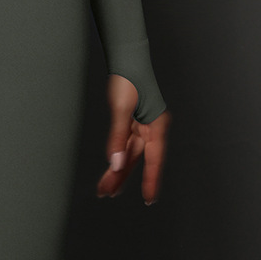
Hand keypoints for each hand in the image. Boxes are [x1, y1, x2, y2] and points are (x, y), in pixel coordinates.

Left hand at [96, 74, 169, 203]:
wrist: (127, 60)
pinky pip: (124, 147)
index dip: (151, 181)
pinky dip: (115, 159)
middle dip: (122, 178)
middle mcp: (152, 130)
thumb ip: (117, 137)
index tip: (149, 199)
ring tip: (103, 191)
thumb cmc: (128, 80)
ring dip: (116, 172)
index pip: (154, 160)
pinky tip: (109, 173)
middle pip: (137, 160)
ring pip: (129, 156)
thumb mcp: (121, 108)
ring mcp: (142, 128)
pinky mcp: (133, 125)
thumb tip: (115, 164)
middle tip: (107, 196)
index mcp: (156, 126)